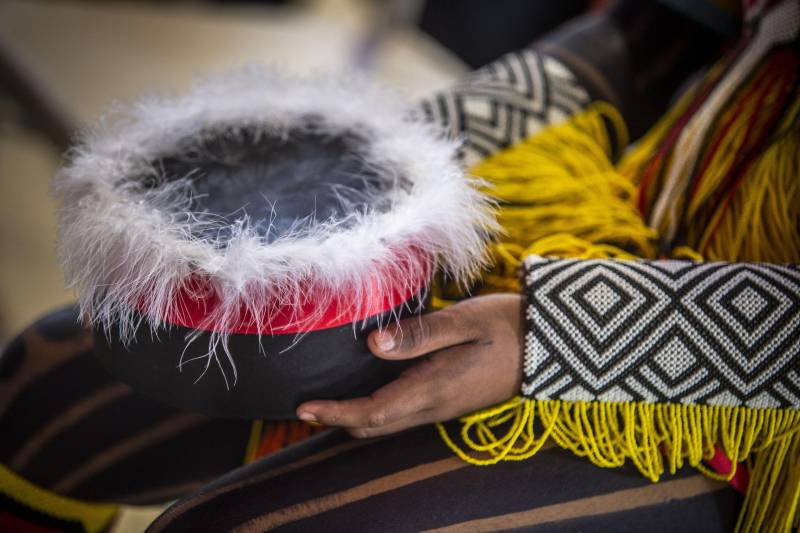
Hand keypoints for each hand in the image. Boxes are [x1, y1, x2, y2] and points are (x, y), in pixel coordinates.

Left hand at [296, 293, 522, 437]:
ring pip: (387, 422)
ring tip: (327, 397)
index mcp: (434, 388)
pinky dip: (375, 407)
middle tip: (305, 404)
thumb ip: (419, 333)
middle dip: (337, 419)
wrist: (549, 345)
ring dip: (355, 416)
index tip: (302, 408)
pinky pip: (402, 413)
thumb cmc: (506, 326)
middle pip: (374, 425)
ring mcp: (442, 407)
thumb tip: (372, 343)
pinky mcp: (448, 400)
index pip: (372, 411)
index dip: (335, 413)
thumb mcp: (464, 321)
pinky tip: (366, 385)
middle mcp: (434, 406)